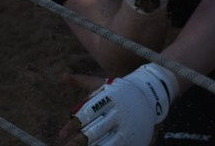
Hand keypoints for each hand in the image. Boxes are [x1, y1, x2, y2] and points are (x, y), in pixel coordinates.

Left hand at [59, 63, 176, 145]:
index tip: (61, 135)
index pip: (87, 114)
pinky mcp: (136, 137)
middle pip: (94, 132)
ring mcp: (128, 127)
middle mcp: (119, 113)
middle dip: (78, 142)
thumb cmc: (121, 90)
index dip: (72, 126)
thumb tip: (63, 75)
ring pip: (105, 144)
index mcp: (110, 99)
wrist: (153, 93)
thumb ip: (82, 82)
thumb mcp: (103, 84)